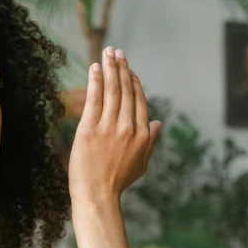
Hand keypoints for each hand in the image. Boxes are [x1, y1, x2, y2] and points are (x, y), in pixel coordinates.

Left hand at [68, 47, 160, 203]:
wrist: (97, 196)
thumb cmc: (117, 182)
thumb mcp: (141, 164)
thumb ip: (151, 141)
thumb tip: (158, 123)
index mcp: (142, 134)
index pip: (139, 101)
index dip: (134, 82)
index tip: (129, 69)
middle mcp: (128, 127)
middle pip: (126, 91)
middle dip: (122, 68)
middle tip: (117, 52)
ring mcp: (109, 128)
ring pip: (112, 91)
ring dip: (110, 68)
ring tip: (107, 53)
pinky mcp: (89, 129)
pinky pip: (94, 100)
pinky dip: (95, 81)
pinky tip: (94, 68)